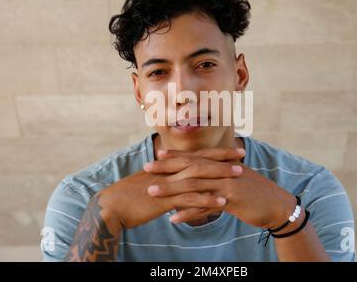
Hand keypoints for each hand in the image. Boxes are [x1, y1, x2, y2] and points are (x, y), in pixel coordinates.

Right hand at [98, 148, 244, 228]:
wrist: (113, 206)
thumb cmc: (133, 195)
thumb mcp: (154, 183)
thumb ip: (170, 179)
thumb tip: (184, 180)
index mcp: (169, 166)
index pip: (197, 155)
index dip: (217, 152)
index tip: (234, 150)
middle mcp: (170, 171)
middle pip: (201, 161)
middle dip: (223, 158)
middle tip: (243, 155)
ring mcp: (168, 184)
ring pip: (198, 176)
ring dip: (219, 175)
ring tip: (239, 175)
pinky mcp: (164, 199)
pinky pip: (188, 198)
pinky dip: (205, 199)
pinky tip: (221, 202)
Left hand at [146, 149, 296, 228]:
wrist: (277, 205)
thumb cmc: (255, 192)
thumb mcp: (237, 177)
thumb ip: (220, 173)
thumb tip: (205, 173)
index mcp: (223, 163)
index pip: (196, 156)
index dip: (176, 155)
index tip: (158, 154)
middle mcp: (223, 170)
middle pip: (190, 166)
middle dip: (167, 167)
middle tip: (147, 168)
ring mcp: (226, 184)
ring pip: (193, 185)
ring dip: (171, 189)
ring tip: (152, 192)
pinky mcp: (231, 200)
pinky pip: (204, 207)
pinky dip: (188, 213)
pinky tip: (174, 219)